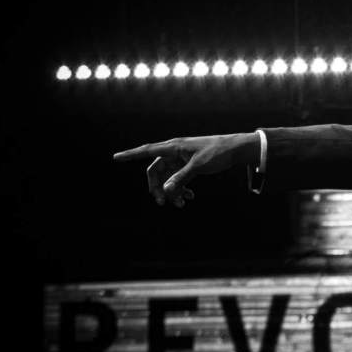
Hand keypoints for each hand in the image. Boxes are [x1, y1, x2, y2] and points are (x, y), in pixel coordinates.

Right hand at [113, 133, 259, 207]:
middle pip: (157, 171)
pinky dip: (181, 189)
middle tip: (163, 203)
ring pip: (168, 178)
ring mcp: (181, 160)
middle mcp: (175, 152)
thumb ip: (181, 178)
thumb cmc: (217, 153)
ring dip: (171, 191)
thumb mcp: (198, 166)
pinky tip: (189, 197)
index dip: (130, 155)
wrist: (235, 150)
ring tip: (182, 203)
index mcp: (174, 147)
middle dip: (158, 188)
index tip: (115, 158)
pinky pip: (178, 179)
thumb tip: (166, 190)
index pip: (147, 151)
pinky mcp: (189, 166)